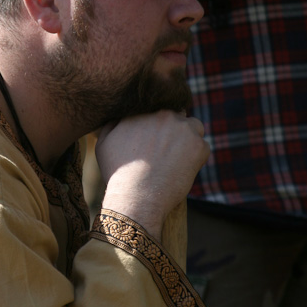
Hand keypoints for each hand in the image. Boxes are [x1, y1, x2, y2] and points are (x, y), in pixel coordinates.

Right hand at [96, 111, 209, 239]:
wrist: (136, 197)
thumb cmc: (117, 173)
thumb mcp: (104, 144)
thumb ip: (112, 123)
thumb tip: (120, 117)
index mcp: (142, 110)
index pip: (157, 109)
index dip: (157, 125)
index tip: (155, 140)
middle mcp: (164, 114)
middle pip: (176, 115)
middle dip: (173, 130)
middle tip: (167, 151)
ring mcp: (183, 128)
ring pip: (193, 127)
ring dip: (188, 138)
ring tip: (178, 159)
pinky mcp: (198, 145)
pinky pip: (202, 147)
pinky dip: (196, 158)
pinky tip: (182, 171)